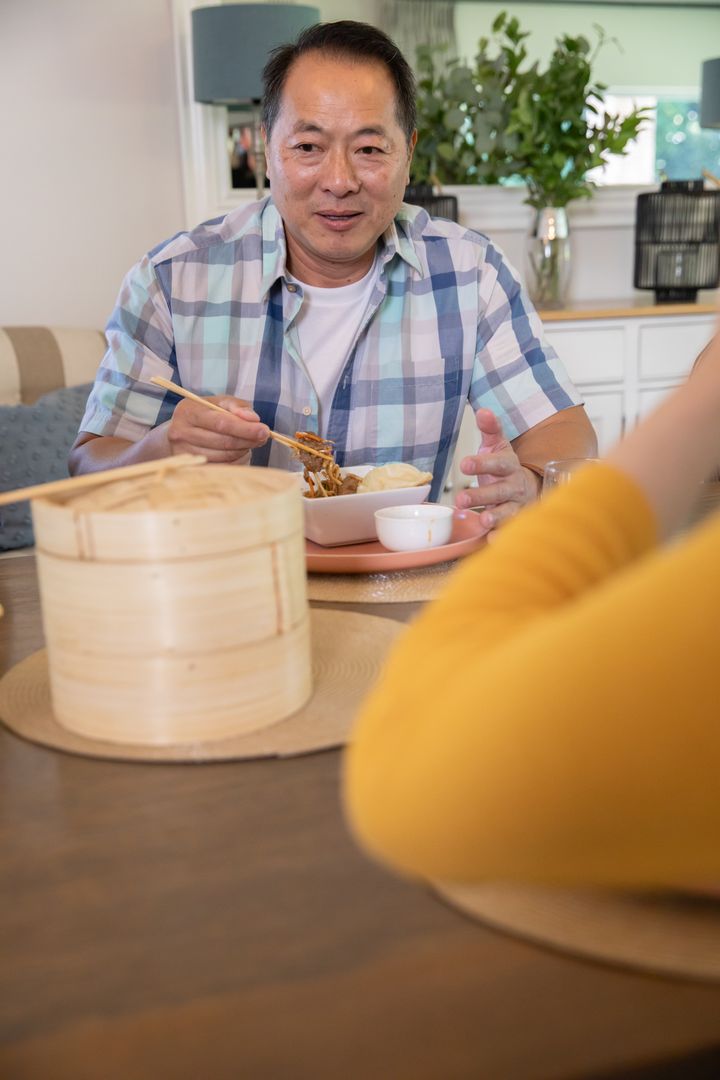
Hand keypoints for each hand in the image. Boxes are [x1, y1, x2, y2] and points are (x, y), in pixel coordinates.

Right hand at [166, 396, 268, 462]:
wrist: (183, 431)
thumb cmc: (206, 414)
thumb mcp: (220, 403)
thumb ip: (238, 406)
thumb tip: (253, 418)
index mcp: (188, 411)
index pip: (221, 423)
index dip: (245, 428)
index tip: (264, 430)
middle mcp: (181, 432)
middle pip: (223, 441)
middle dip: (248, 440)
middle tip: (263, 438)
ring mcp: (183, 453)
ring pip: (224, 457)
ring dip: (243, 451)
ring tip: (248, 443)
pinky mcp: (189, 468)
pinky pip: (221, 468)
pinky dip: (235, 461)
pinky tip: (238, 453)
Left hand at [454, 408, 538, 532]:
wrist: (531, 489)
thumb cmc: (506, 467)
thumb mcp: (499, 446)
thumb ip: (490, 429)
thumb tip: (482, 410)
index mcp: (509, 465)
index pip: (497, 463)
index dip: (482, 463)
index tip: (464, 464)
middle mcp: (515, 487)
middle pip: (499, 491)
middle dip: (481, 495)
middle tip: (460, 498)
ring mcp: (516, 507)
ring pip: (507, 513)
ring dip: (495, 517)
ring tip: (482, 520)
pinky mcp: (514, 523)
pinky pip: (510, 531)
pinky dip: (502, 536)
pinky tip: (491, 540)